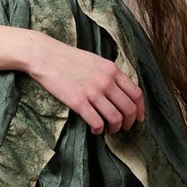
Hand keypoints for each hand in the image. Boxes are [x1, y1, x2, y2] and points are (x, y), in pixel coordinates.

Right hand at [25, 33, 144, 134]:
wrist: (46, 56)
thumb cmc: (69, 58)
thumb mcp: (96, 60)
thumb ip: (110, 74)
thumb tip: (120, 90)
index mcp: (112, 70)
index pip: (136, 93)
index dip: (140, 109)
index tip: (138, 118)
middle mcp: (106, 81)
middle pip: (129, 109)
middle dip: (129, 123)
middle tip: (123, 128)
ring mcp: (93, 92)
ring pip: (115, 118)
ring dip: (115, 129)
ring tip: (109, 130)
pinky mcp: (78, 102)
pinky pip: (97, 122)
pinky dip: (99, 130)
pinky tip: (95, 130)